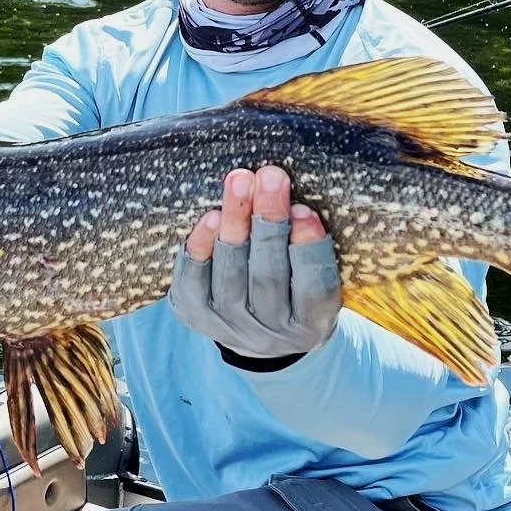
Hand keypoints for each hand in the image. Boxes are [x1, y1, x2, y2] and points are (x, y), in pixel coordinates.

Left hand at [169, 165, 340, 362]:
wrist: (259, 334)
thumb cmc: (295, 286)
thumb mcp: (317, 276)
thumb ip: (313, 242)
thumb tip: (294, 192)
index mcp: (312, 323)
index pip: (315, 289)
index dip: (309, 249)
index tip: (305, 210)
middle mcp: (270, 331)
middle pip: (268, 276)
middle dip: (269, 223)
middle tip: (271, 177)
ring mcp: (229, 325)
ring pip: (231, 275)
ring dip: (235, 225)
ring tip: (239, 182)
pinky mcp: (195, 315)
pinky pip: (193, 281)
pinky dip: (200, 247)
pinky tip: (210, 217)